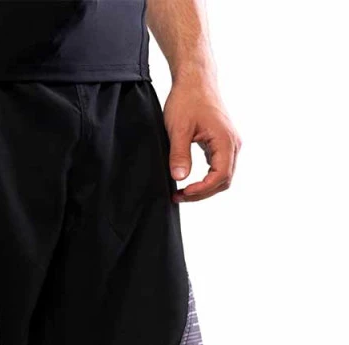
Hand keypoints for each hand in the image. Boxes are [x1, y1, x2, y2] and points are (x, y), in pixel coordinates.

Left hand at [164, 77, 240, 201]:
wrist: (195, 80)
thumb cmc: (187, 100)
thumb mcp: (178, 128)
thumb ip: (179, 154)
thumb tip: (180, 178)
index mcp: (225, 140)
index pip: (220, 176)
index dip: (202, 189)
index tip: (183, 192)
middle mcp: (232, 144)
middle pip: (224, 181)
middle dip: (202, 193)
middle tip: (178, 196)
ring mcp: (229, 144)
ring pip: (222, 177)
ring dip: (204, 189)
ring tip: (181, 193)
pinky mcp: (222, 144)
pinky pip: (218, 168)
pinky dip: (205, 180)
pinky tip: (188, 183)